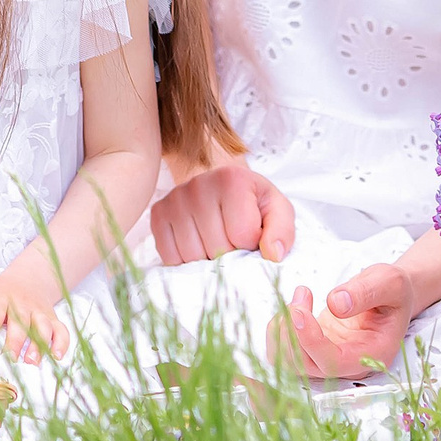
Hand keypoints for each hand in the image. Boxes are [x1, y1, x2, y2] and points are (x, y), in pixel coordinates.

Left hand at [0, 262, 68, 363]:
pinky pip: (61, 330)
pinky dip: (61, 343)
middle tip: (9, 358)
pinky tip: (57, 356)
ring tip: (32, 361)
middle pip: (19, 322)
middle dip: (15, 341)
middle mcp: (20, 304)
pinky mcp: (52, 319)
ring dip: (38, 344)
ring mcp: (38, 311)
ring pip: (42, 327)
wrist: (26, 280)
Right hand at [149, 162, 294, 263]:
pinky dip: (185, 260)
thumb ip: (282, 231)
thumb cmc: (252, 202)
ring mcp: (174, 199)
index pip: (242, 235)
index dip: (251, 244)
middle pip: (216, 248)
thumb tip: (272, 254)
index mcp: (232, 179)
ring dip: (207, 260)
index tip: (252, 232)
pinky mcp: (158, 213)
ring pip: (191, 256)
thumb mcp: (277, 210)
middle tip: (233, 240)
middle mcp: (198, 185)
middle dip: (229, 254)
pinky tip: (197, 244)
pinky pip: (169, 256)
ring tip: (216, 242)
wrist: (221, 187)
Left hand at [273, 264, 414, 381]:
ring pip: (290, 362)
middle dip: (292, 332)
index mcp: (371, 353)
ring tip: (300, 296)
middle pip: (306, 366)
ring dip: (282, 331)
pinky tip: (295, 304)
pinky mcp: (314, 347)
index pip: (333, 362)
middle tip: (301, 295)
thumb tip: (336, 304)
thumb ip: (366, 292)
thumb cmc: (392, 289)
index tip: (299, 311)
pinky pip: (286, 350)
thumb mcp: (388, 281)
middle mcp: (348, 363)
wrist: (389, 294)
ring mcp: (329, 357)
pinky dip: (279, 330)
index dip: (310, 341)